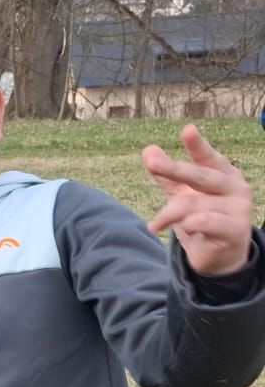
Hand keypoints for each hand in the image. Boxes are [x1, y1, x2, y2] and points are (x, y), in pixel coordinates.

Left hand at [143, 125, 254, 276]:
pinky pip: (205, 222)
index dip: (198, 145)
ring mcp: (239, 208)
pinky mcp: (236, 229)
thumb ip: (167, 175)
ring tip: (155, 225)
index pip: (208, 158)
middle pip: (200, 176)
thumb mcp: (182, 195)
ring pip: (193, 204)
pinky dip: (189, 225)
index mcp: (223, 174)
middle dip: (174, 169)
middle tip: (151, 163)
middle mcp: (235, 187)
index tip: (187, 130)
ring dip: (169, 215)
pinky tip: (184, 229)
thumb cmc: (202, 219)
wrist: (221, 256)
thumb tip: (148, 150)